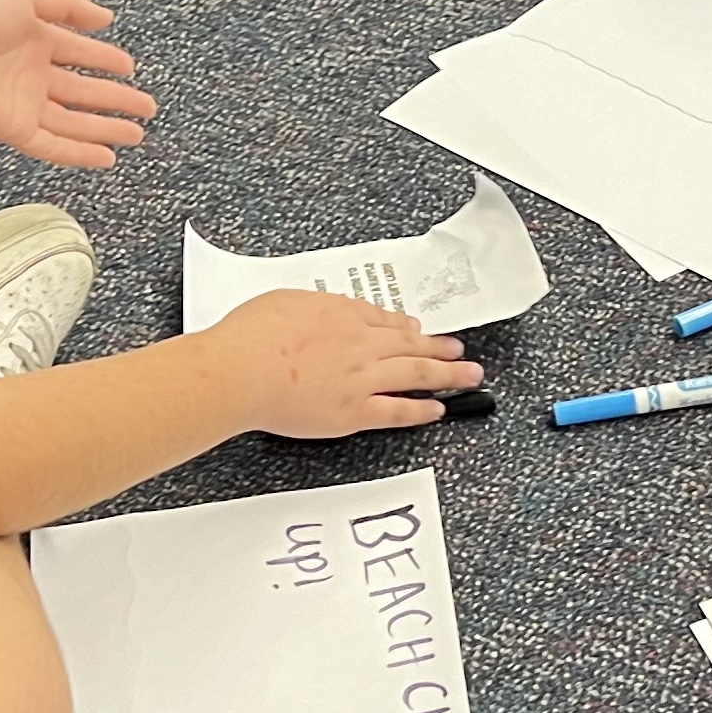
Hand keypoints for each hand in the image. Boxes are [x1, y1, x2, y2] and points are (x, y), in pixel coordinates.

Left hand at [0, 0, 156, 170]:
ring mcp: (24, 103)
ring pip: (75, 122)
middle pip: (82, 91)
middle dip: (115, 99)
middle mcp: (31, 74)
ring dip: (106, 129)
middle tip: (147, 107)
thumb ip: (67, 5)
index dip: (105, 60)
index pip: (78, 52)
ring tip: (137, 133)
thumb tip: (105, 18)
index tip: (129, 67)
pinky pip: (54, 145)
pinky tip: (106, 157)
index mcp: (32, 38)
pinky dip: (80, 153)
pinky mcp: (15, 129)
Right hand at [211, 291, 480, 436]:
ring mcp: (362, 378)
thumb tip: (331, 311)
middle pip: (411, 345)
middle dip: (441, 348)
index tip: (418, 332)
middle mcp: (361, 344)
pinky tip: (438, 409)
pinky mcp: (354, 411)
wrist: (242, 369)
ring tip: (470, 376)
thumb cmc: (251, 336)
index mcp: (342, 314)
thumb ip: (317, 306)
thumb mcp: (286, 301)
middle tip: (460, 350)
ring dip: (448, 375)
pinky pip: (397, 411)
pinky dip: (420, 410)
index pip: (385, 321)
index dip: (406, 328)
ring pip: (416, 375)